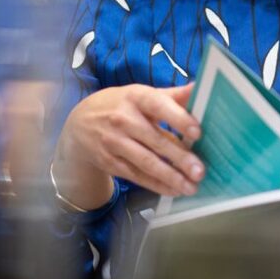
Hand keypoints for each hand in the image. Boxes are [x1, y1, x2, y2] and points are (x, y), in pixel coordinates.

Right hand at [53, 83, 204, 208]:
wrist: (79, 124)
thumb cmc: (120, 106)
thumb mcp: (141, 94)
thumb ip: (172, 95)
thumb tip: (200, 88)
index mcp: (135, 97)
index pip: (158, 106)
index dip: (178, 118)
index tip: (198, 132)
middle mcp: (123, 119)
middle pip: (155, 140)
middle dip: (179, 158)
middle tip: (200, 171)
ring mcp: (115, 142)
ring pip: (147, 162)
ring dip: (170, 177)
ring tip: (191, 186)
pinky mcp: (110, 162)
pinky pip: (137, 176)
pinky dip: (157, 185)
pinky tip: (174, 190)